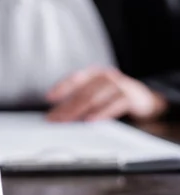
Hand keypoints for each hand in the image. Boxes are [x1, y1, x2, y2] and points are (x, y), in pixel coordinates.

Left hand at [46, 67, 167, 121]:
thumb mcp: (97, 94)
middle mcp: (105, 76)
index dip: (62, 87)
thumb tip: (57, 114)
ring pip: (95, 97)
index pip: (75, 78)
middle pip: (83, 92)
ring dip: (79, 110)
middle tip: (54, 118)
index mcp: (95, 74)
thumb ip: (80, 100)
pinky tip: (91, 120)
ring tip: (67, 120)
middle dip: (66, 106)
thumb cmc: (113, 96)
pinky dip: (102, 112)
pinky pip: (114, 104)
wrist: (145, 98)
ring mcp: (119, 85)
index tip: (49, 98)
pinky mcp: (131, 96)